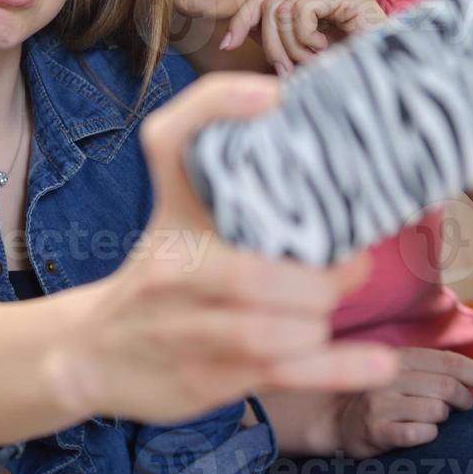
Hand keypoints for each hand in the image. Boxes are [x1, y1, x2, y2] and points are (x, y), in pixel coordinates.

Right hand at [50, 73, 398, 424]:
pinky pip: (281, 372)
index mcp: (170, 209)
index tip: (273, 97)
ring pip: (272, 330)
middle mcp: (172, 266)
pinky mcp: (205, 376)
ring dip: (319, 324)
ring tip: (328, 311)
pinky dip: (338, 368)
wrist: (93, 353)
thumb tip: (315, 136)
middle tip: (352, 264)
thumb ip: (231, 178)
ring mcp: (186, 326)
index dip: (218, 108)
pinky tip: (378, 361)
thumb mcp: (176, 216)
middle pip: (253, 272)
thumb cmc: (160, 274)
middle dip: (322, 277)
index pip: (171, 142)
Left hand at [222, 0, 386, 73]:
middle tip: (287, 69)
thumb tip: (229, 38)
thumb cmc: (353, 70)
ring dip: (291, 46)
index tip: (227, 44)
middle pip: (268, 2)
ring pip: (280, 10)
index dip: (242, 19)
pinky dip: (305, 39)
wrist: (397, 73)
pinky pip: (300, 11)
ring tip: (314, 61)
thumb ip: (278, 42)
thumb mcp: (308, 57)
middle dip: (269, 42)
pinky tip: (326, 49)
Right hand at [331, 347, 472, 457]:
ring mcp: (381, 402)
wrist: (335, 419)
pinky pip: (420, 433)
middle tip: (463, 409)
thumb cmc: (381, 398)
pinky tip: (419, 434)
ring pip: (436, 411)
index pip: (452, 362)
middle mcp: (389, 375)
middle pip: (448, 387)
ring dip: (443, 420)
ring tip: (431, 421)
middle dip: (465, 401)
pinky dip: (428, 435)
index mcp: (400, 357)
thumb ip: (435, 370)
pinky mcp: (376, 429)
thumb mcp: (403, 373)